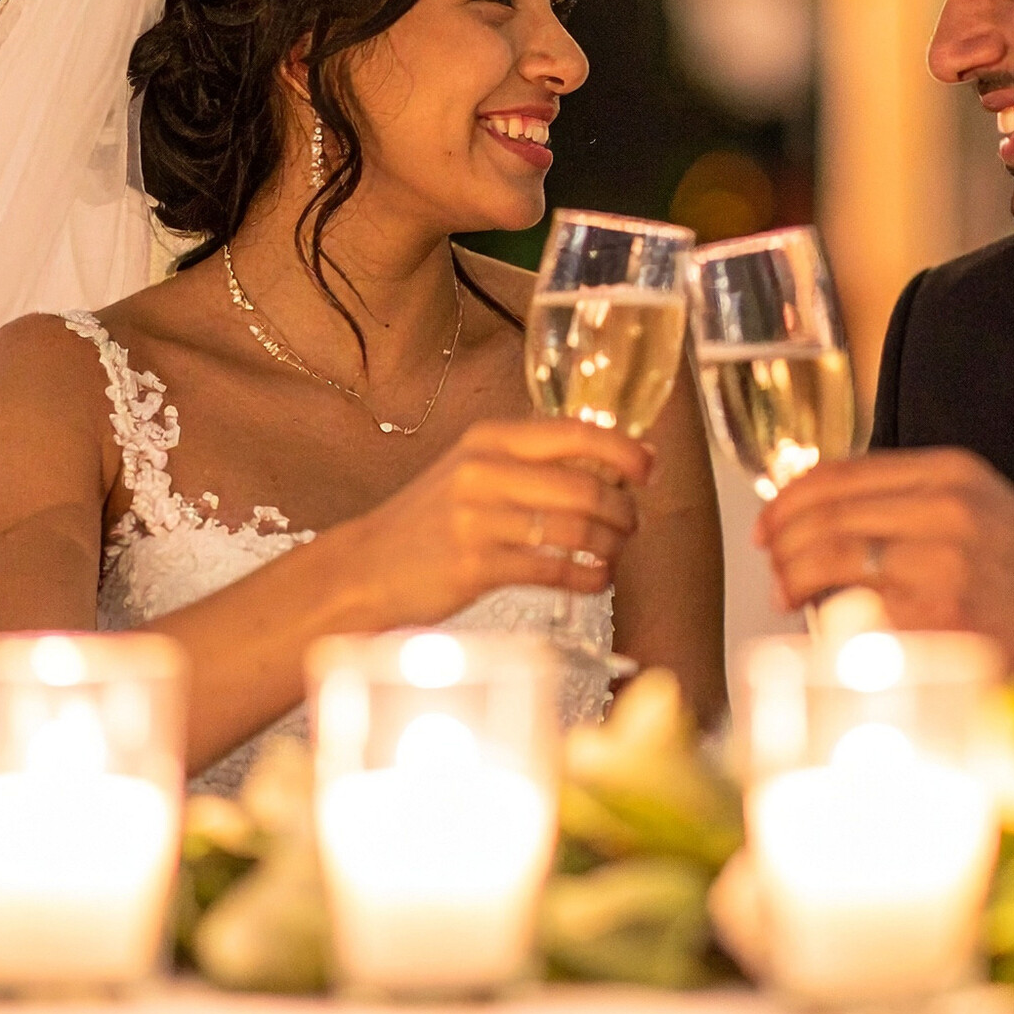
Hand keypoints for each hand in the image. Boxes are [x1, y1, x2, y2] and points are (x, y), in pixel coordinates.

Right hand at [322, 418, 652, 628]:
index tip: (649, 467)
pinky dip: (587, 577)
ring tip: (614, 553)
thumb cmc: (428, 522)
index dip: (622, 449)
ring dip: (610, 544)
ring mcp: (478, 519)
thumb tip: (611, 462)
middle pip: (584, 486)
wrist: (364, 568)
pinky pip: (553, 569)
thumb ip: (531, 463)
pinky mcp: (476, 566)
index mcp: (488, 439)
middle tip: (632, 523)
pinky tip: (595, 580)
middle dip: (623, 509)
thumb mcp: (472, 471)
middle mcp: (484, 471)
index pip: (573, 433)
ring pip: (574, 528)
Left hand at [754, 448, 1013, 719]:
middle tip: (774, 566)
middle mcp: (943, 507)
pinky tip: (821, 628)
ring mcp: (940, 561)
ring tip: (788, 595)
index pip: (841, 471)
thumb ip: (914, 502)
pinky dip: (825, 618)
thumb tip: (829, 520)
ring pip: (830, 556)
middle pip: (825, 513)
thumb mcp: (982, 508)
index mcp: (951, 472)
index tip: (771, 522)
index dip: (791, 498)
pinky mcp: (939, 615)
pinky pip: (857, 609)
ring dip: (793, 577)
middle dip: (783, 542)